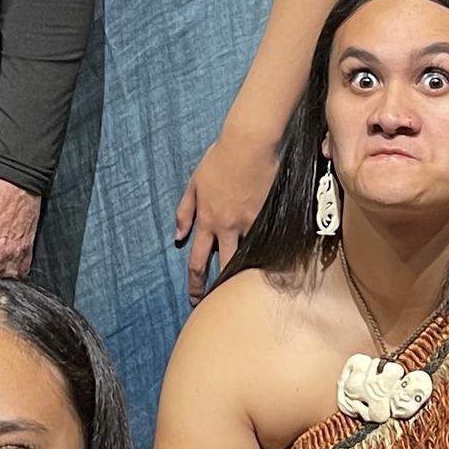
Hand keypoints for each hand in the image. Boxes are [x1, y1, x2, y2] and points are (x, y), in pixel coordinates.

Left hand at [176, 122, 279, 300]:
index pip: (199, 260)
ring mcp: (250, 222)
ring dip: (245, 272)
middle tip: (219, 303)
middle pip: (224, 266)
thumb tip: (178, 236)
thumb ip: (185, 212)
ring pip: (248, 255)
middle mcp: (227, 226)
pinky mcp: (268, 215)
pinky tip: (269, 263)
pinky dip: (266, 251)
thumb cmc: (219, 160)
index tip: (195, 298)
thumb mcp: (194, 184)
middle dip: (219, 288)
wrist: (248, 145)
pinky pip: (266, 238)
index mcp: (207, 220)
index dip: (196, 283)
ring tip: (245, 288)